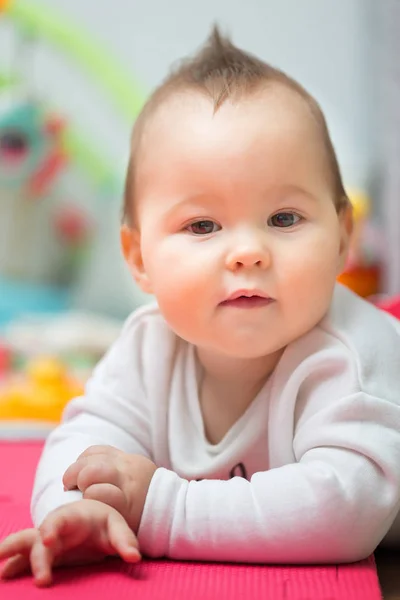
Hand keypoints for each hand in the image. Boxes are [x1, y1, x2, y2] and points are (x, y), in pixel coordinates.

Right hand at [0, 499, 139, 586]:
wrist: (95, 522)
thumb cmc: (104, 522)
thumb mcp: (116, 527)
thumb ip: (125, 540)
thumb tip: (134, 557)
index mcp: (72, 516)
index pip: (60, 520)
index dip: (52, 528)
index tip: (48, 540)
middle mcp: (55, 528)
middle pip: (39, 537)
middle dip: (36, 554)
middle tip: (41, 577)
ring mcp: (47, 541)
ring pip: (26, 545)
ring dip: (13, 554)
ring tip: (2, 571)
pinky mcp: (45, 555)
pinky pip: (26, 558)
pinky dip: (15, 565)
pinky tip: (5, 574)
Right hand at [63, 446, 156, 532]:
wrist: (166, 503)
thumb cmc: (138, 522)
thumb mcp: (124, 530)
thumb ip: (103, 520)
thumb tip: (75, 512)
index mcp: (128, 502)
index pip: (98, 492)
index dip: (87, 496)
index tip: (84, 504)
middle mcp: (127, 479)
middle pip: (92, 471)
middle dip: (76, 479)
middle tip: (72, 490)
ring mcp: (126, 463)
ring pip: (92, 457)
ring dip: (77, 468)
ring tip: (73, 481)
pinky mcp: (125, 455)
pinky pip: (98, 449)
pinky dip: (84, 458)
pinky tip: (81, 469)